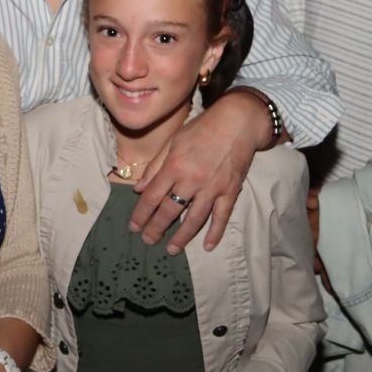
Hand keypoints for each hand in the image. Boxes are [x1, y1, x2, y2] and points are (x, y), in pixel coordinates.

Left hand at [128, 92, 268, 252]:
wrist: (237, 122)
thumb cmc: (202, 128)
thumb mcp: (172, 141)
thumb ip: (155, 166)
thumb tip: (139, 189)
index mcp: (175, 166)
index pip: (152, 196)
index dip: (141, 214)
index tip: (134, 227)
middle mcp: (192, 180)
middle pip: (170, 211)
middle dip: (156, 228)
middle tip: (148, 241)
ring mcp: (213, 187)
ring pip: (195, 218)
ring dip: (182, 236)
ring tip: (171, 249)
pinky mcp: (230, 191)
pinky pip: (222, 216)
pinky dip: (215, 232)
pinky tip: (207, 246)